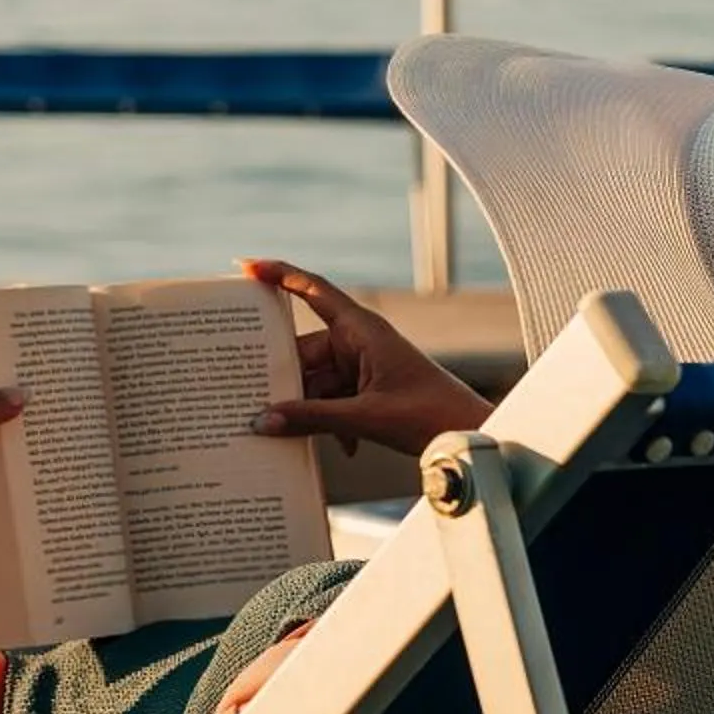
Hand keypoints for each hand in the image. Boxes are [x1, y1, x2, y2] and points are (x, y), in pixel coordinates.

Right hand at [241, 261, 488, 459]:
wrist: (468, 435)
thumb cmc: (429, 415)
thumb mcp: (364, 417)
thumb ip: (311, 418)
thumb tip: (263, 421)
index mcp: (361, 329)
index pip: (313, 291)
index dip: (280, 274)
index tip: (246, 266)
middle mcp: (360, 341)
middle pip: (306, 351)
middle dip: (285, 379)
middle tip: (251, 398)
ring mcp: (364, 365)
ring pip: (317, 380)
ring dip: (309, 409)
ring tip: (290, 434)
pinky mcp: (369, 389)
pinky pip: (333, 399)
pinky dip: (330, 421)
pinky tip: (342, 447)